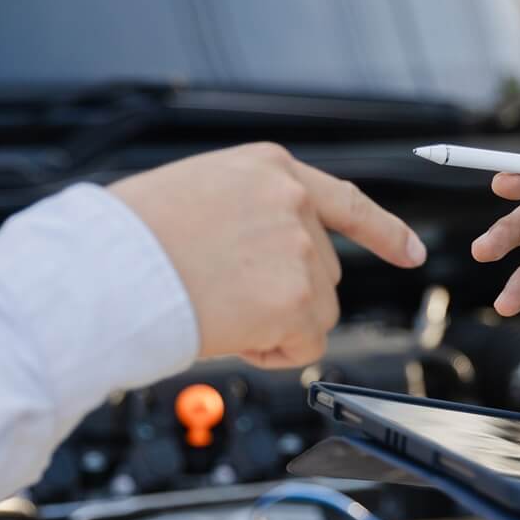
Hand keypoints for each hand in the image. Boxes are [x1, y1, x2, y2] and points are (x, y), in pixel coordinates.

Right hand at [112, 143, 425, 366]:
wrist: (107, 269)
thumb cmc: (130, 237)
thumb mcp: (197, 194)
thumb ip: (248, 214)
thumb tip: (270, 257)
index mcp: (270, 168)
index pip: (346, 202)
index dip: (383, 232)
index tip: (412, 252)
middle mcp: (295, 202)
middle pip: (324, 270)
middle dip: (286, 294)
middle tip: (222, 295)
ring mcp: (301, 250)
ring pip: (316, 310)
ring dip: (277, 322)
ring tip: (218, 307)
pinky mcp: (298, 299)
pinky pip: (304, 344)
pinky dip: (272, 351)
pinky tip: (230, 331)